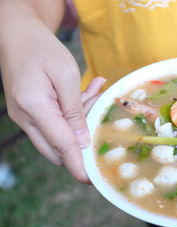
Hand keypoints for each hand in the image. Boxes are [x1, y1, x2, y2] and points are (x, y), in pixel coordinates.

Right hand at [1, 23, 104, 182]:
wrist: (16, 33)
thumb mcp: (65, 76)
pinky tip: (86, 92)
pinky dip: (71, 114)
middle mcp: (25, 117)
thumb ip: (74, 111)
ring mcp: (24, 116)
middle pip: (57, 147)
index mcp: (34, 108)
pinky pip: (54, 122)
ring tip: (93, 92)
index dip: (78, 164)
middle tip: (98, 110)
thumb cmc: (42, 49)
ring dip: (79, 121)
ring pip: (58, 134)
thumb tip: (81, 142)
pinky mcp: (29, 111)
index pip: (61, 145)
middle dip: (82, 137)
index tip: (91, 180)